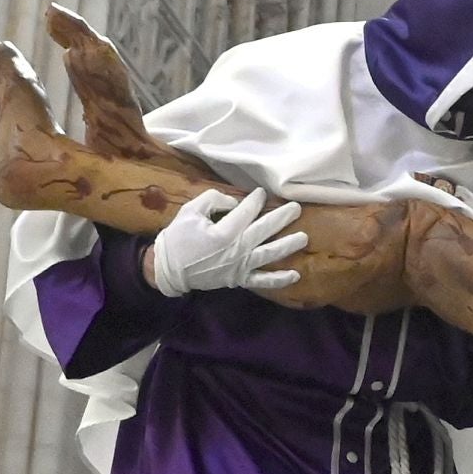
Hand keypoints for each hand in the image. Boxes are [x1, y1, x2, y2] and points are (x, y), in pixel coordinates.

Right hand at [151, 187, 307, 297]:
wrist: (168, 269)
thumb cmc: (178, 238)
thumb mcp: (190, 211)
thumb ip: (213, 200)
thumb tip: (235, 203)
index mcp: (223, 232)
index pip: (246, 213)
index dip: (255, 201)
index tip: (262, 193)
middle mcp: (236, 250)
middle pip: (264, 231)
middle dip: (281, 218)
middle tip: (297, 208)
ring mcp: (240, 266)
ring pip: (269, 255)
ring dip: (288, 246)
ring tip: (304, 238)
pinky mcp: (239, 279)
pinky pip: (263, 281)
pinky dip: (279, 280)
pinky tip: (295, 275)